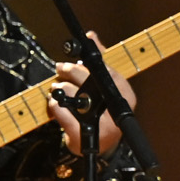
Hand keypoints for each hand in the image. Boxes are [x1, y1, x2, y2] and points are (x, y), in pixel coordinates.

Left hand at [47, 36, 137, 154]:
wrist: (98, 144)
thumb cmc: (101, 110)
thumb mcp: (104, 85)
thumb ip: (100, 59)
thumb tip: (91, 35)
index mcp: (125, 96)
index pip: (110, 73)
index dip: (92, 65)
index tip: (79, 61)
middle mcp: (117, 112)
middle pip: (92, 83)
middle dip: (73, 72)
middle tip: (60, 68)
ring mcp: (101, 126)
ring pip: (77, 98)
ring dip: (62, 88)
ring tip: (56, 87)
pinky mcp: (83, 136)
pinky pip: (65, 116)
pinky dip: (56, 107)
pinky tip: (53, 102)